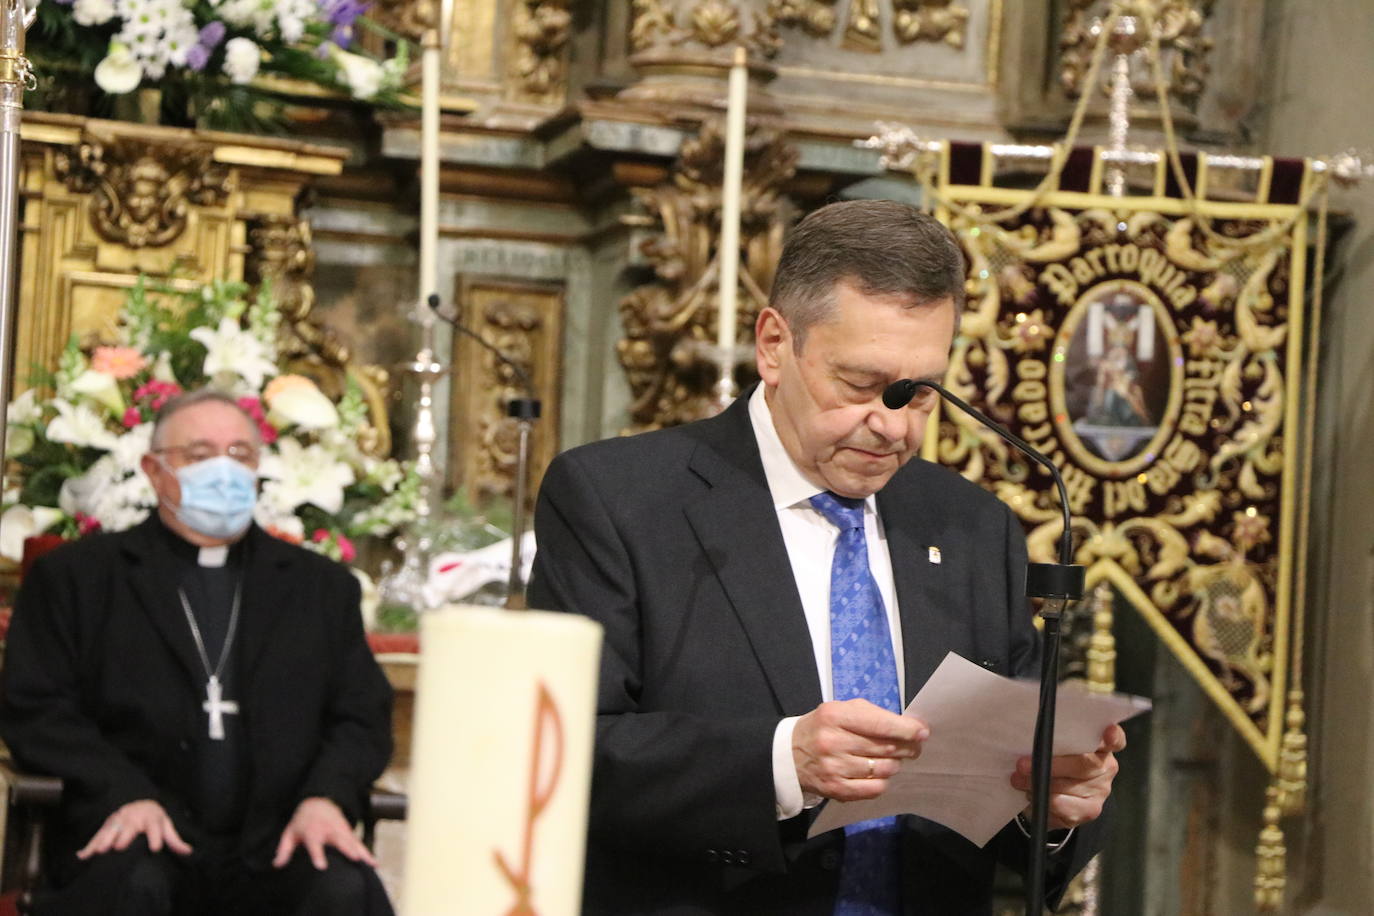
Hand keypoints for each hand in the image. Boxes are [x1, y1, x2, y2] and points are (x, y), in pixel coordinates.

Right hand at [77, 799, 191, 859]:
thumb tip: (189, 851)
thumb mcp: (166, 825)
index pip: (155, 826)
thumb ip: (174, 840)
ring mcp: (119, 821)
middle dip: (124, 836)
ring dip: (105, 839)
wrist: (140, 803)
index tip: (155, 848)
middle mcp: (134, 818)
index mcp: (151, 818)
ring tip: (101, 851)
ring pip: (111, 830)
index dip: (156, 837)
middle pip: (129, 827)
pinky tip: (82, 855)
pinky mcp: (107, 825)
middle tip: (119, 847)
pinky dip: (89, 845)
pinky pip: (97, 835)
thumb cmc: (154, 819)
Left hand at [272, 797, 375, 870]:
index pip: (315, 844)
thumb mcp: (290, 832)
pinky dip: (368, 853)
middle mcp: (329, 831)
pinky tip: (375, 864)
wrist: (320, 800)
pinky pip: (359, 844)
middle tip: (355, 859)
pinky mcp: (349, 833)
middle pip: (339, 840)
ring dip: (361, 852)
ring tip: (370, 863)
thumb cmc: (303, 820)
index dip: (317, 855)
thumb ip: (284, 849)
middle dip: (347, 849)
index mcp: (312, 831)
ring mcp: (341, 831)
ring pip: (353, 841)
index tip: (322, 866)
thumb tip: (277, 865)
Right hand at [792, 699, 928, 801]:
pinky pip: (874, 789)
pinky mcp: (836, 789)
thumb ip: (872, 715)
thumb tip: (910, 728)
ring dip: (894, 764)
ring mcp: (834, 768)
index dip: (906, 729)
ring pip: (883, 769)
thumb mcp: (841, 710)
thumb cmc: (823, 728)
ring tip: (890, 759)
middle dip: (906, 748)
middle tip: (913, 747)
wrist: (789, 755)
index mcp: (835, 716)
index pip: (879, 724)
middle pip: (885, 748)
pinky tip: (878, 774)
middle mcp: (833, 742)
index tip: (922, 732)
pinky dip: (882, 781)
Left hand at [1011, 724, 1125, 829]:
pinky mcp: (1091, 809)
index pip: (1115, 739)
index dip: (1113, 735)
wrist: (1050, 798)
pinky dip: (1045, 800)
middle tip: (1022, 765)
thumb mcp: (1052, 746)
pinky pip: (1065, 807)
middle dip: (1051, 765)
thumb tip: (1030, 737)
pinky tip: (1033, 795)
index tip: (1107, 731)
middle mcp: (1106, 766)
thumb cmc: (1051, 761)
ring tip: (1018, 780)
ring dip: (1039, 783)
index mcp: (1101, 744)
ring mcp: (1101, 789)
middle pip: (1084, 763)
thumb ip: (1052, 739)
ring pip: (1070, 786)